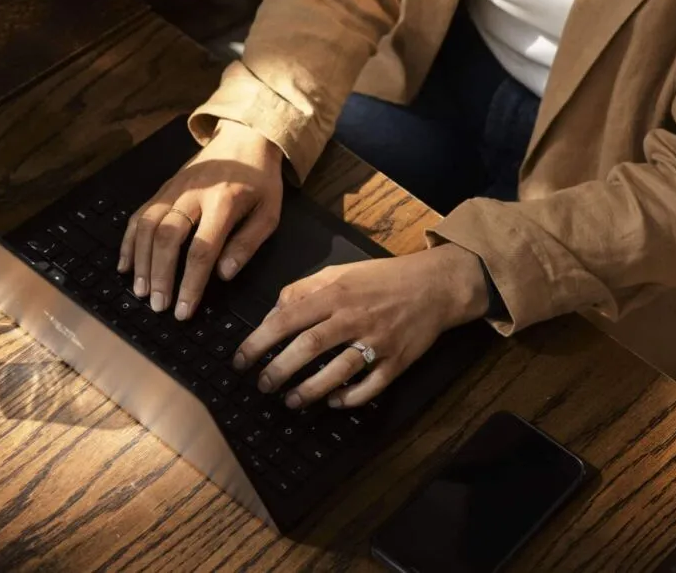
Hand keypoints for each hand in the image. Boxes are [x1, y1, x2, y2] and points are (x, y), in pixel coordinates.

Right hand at [119, 120, 283, 319]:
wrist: (244, 137)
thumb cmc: (260, 181)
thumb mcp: (269, 213)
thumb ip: (247, 244)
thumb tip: (223, 275)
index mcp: (224, 201)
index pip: (202, 249)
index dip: (191, 283)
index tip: (184, 310)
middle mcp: (193, 193)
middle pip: (168, 237)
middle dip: (160, 275)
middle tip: (158, 306)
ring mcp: (174, 188)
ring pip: (148, 226)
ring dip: (141, 262)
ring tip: (141, 292)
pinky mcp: (163, 187)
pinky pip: (140, 214)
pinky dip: (128, 241)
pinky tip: (125, 266)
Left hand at [232, 243, 489, 408]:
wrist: (434, 285)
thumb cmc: (382, 278)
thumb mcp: (340, 272)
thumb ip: (304, 289)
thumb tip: (274, 312)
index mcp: (335, 293)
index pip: (288, 318)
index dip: (259, 341)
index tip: (240, 359)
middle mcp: (353, 317)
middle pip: (309, 347)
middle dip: (279, 370)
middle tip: (262, 385)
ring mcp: (377, 341)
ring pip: (338, 371)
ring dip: (310, 390)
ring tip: (290, 401)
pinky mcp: (397, 361)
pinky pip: (370, 387)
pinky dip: (349, 398)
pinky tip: (332, 402)